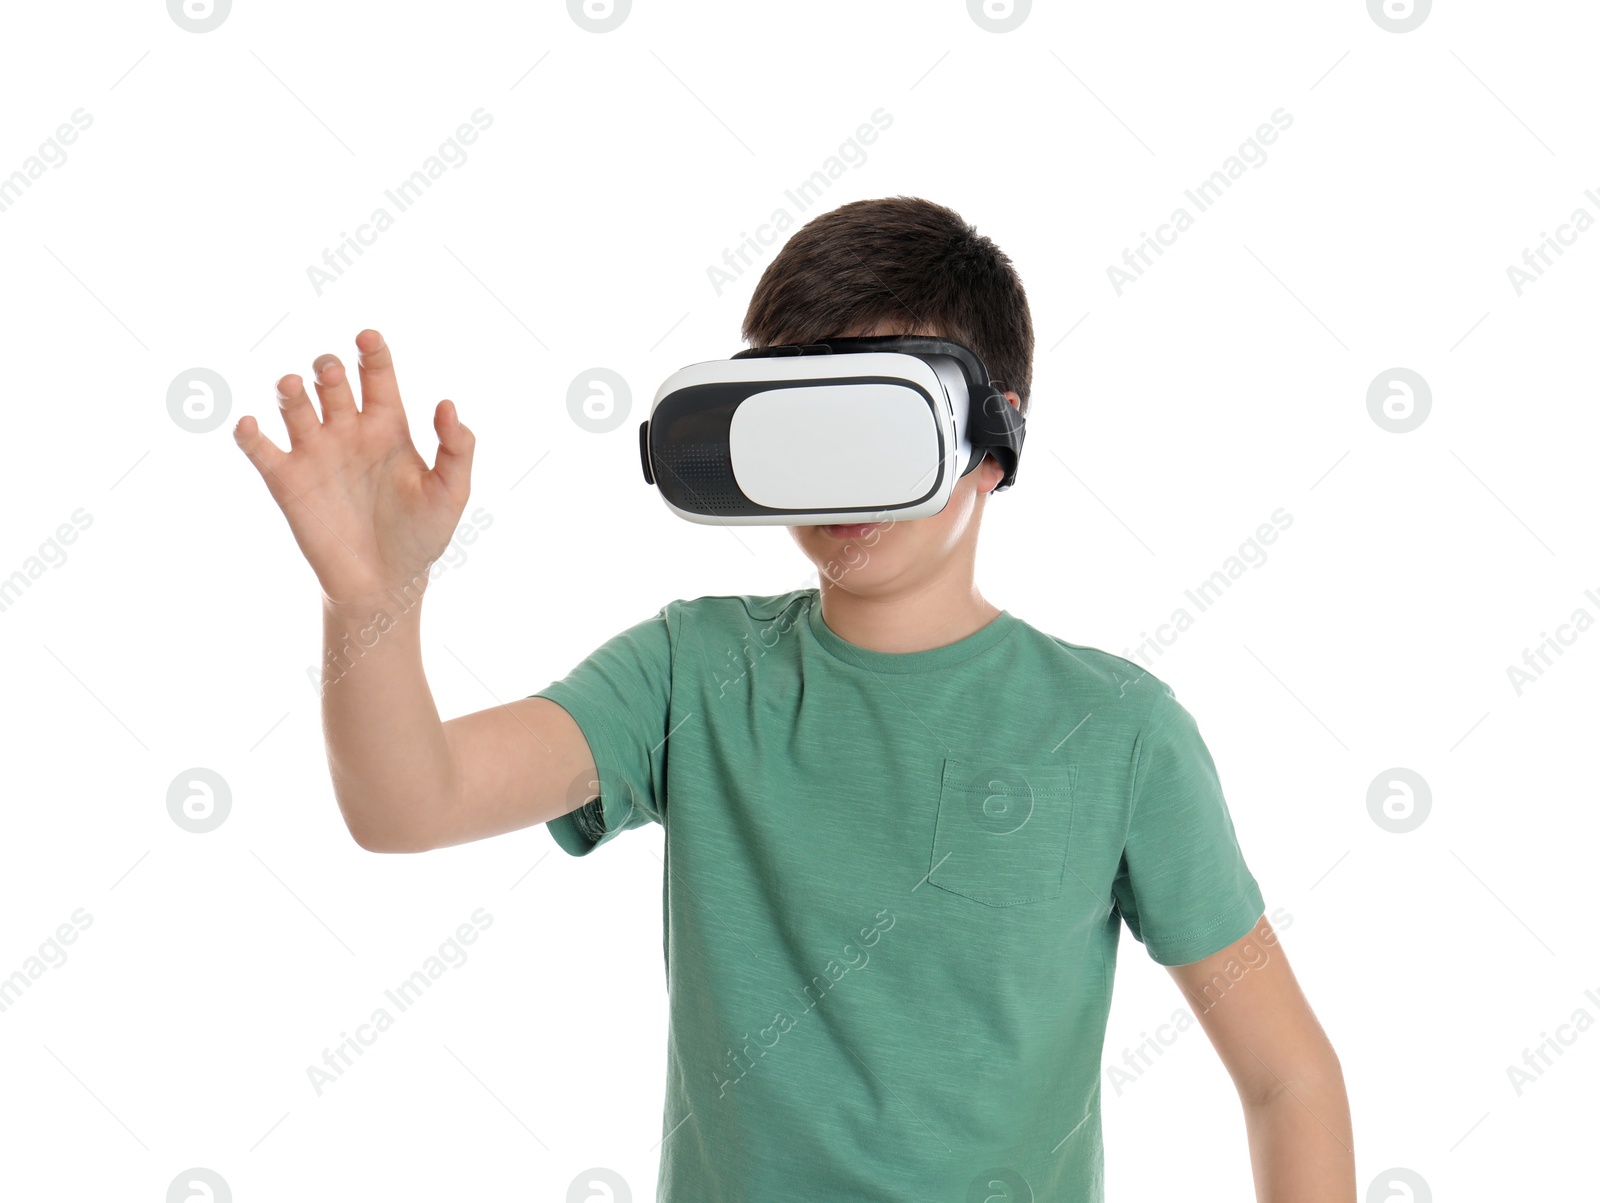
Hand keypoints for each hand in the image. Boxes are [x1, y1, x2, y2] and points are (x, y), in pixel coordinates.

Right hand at [233, 329, 475, 607]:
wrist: (385, 583)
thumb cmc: (422, 535)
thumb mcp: (450, 493)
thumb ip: (456, 449)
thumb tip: (448, 404)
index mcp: (387, 426)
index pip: (377, 374)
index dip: (371, 351)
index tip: (367, 337)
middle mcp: (348, 431)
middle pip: (331, 382)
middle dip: (328, 369)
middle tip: (333, 375)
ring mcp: (315, 453)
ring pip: (294, 405)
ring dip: (290, 391)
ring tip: (295, 388)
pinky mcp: (287, 481)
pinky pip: (260, 449)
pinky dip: (250, 434)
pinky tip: (251, 426)